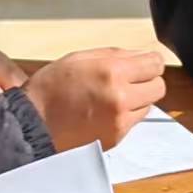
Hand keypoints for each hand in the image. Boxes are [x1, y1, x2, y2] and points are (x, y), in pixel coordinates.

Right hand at [23, 48, 169, 152]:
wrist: (33, 124)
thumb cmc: (50, 88)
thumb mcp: (79, 58)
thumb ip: (114, 54)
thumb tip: (140, 55)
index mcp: (112, 72)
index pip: (155, 64)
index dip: (150, 62)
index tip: (144, 64)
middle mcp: (121, 97)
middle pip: (159, 87)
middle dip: (147, 81)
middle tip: (130, 80)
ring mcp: (120, 121)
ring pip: (148, 106)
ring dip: (137, 100)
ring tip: (113, 97)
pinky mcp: (117, 137)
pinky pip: (134, 122)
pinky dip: (126, 116)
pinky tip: (105, 112)